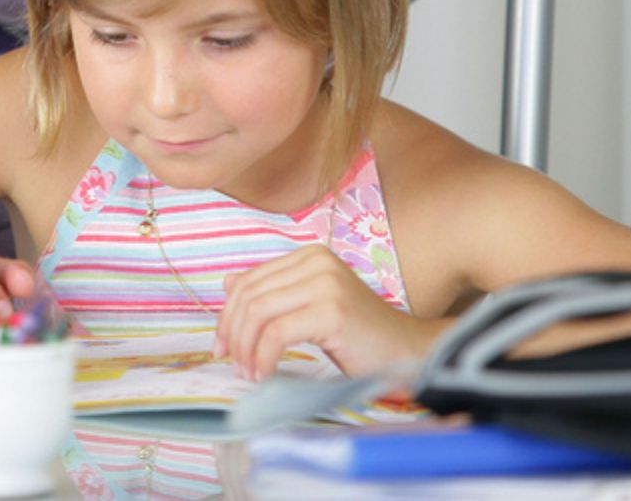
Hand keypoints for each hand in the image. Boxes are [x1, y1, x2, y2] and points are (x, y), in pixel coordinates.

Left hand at [214, 244, 434, 379]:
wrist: (409, 352)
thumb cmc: (359, 336)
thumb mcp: (310, 308)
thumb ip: (274, 293)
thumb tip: (227, 283)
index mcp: (309, 256)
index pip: (249, 281)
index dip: (227, 314)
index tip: (221, 346)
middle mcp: (316, 261)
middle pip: (249, 296)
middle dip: (232, 333)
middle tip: (230, 363)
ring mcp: (325, 284)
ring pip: (259, 312)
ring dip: (246, 348)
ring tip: (248, 372)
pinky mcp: (332, 311)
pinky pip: (277, 333)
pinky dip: (263, 357)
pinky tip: (264, 374)